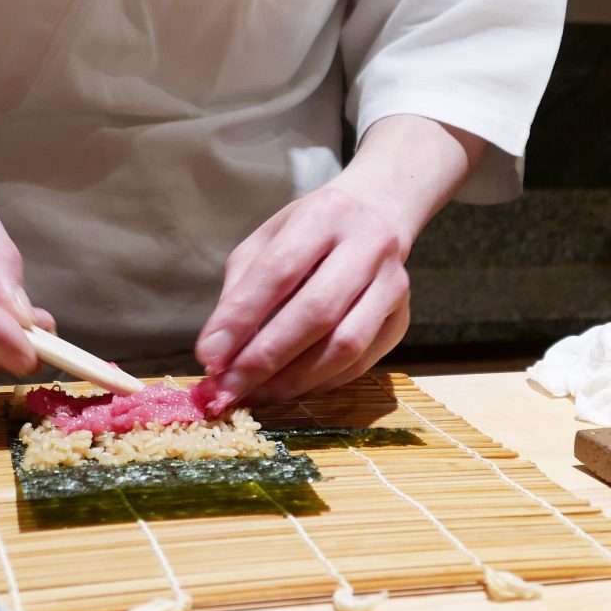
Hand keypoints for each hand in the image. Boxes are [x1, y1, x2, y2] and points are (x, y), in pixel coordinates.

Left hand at [194, 186, 412, 413]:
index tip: (209, 357)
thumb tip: (219, 353)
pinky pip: (360, 363)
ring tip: (256, 395)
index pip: (278, 270)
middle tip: (229, 388)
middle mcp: (368, 246)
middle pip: (316, 312)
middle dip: (265, 358)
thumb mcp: (267, 241)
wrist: (377, 215)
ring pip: (345, 345)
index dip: (241, 318)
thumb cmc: (310, 232)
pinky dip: (319, 383)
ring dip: (294, 380)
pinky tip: (289, 388)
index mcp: (325, 215)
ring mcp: (393, 284)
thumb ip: (242, 290)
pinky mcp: (401, 319)